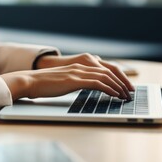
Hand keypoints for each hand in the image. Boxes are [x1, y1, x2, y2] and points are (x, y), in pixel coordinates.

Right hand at [1, 53, 133, 99]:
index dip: (117, 76)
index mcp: (79, 66)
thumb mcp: (63, 81)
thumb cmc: (44, 85)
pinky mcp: (75, 80)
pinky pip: (98, 83)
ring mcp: (78, 72)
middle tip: (131, 92)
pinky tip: (115, 95)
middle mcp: (81, 66)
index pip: (104, 69)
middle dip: (123, 81)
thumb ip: (75, 81)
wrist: (31, 81)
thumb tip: (85, 88)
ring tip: (126, 96)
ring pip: (106, 76)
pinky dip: (109, 89)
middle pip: (109, 70)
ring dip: (119, 86)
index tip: (125, 86)